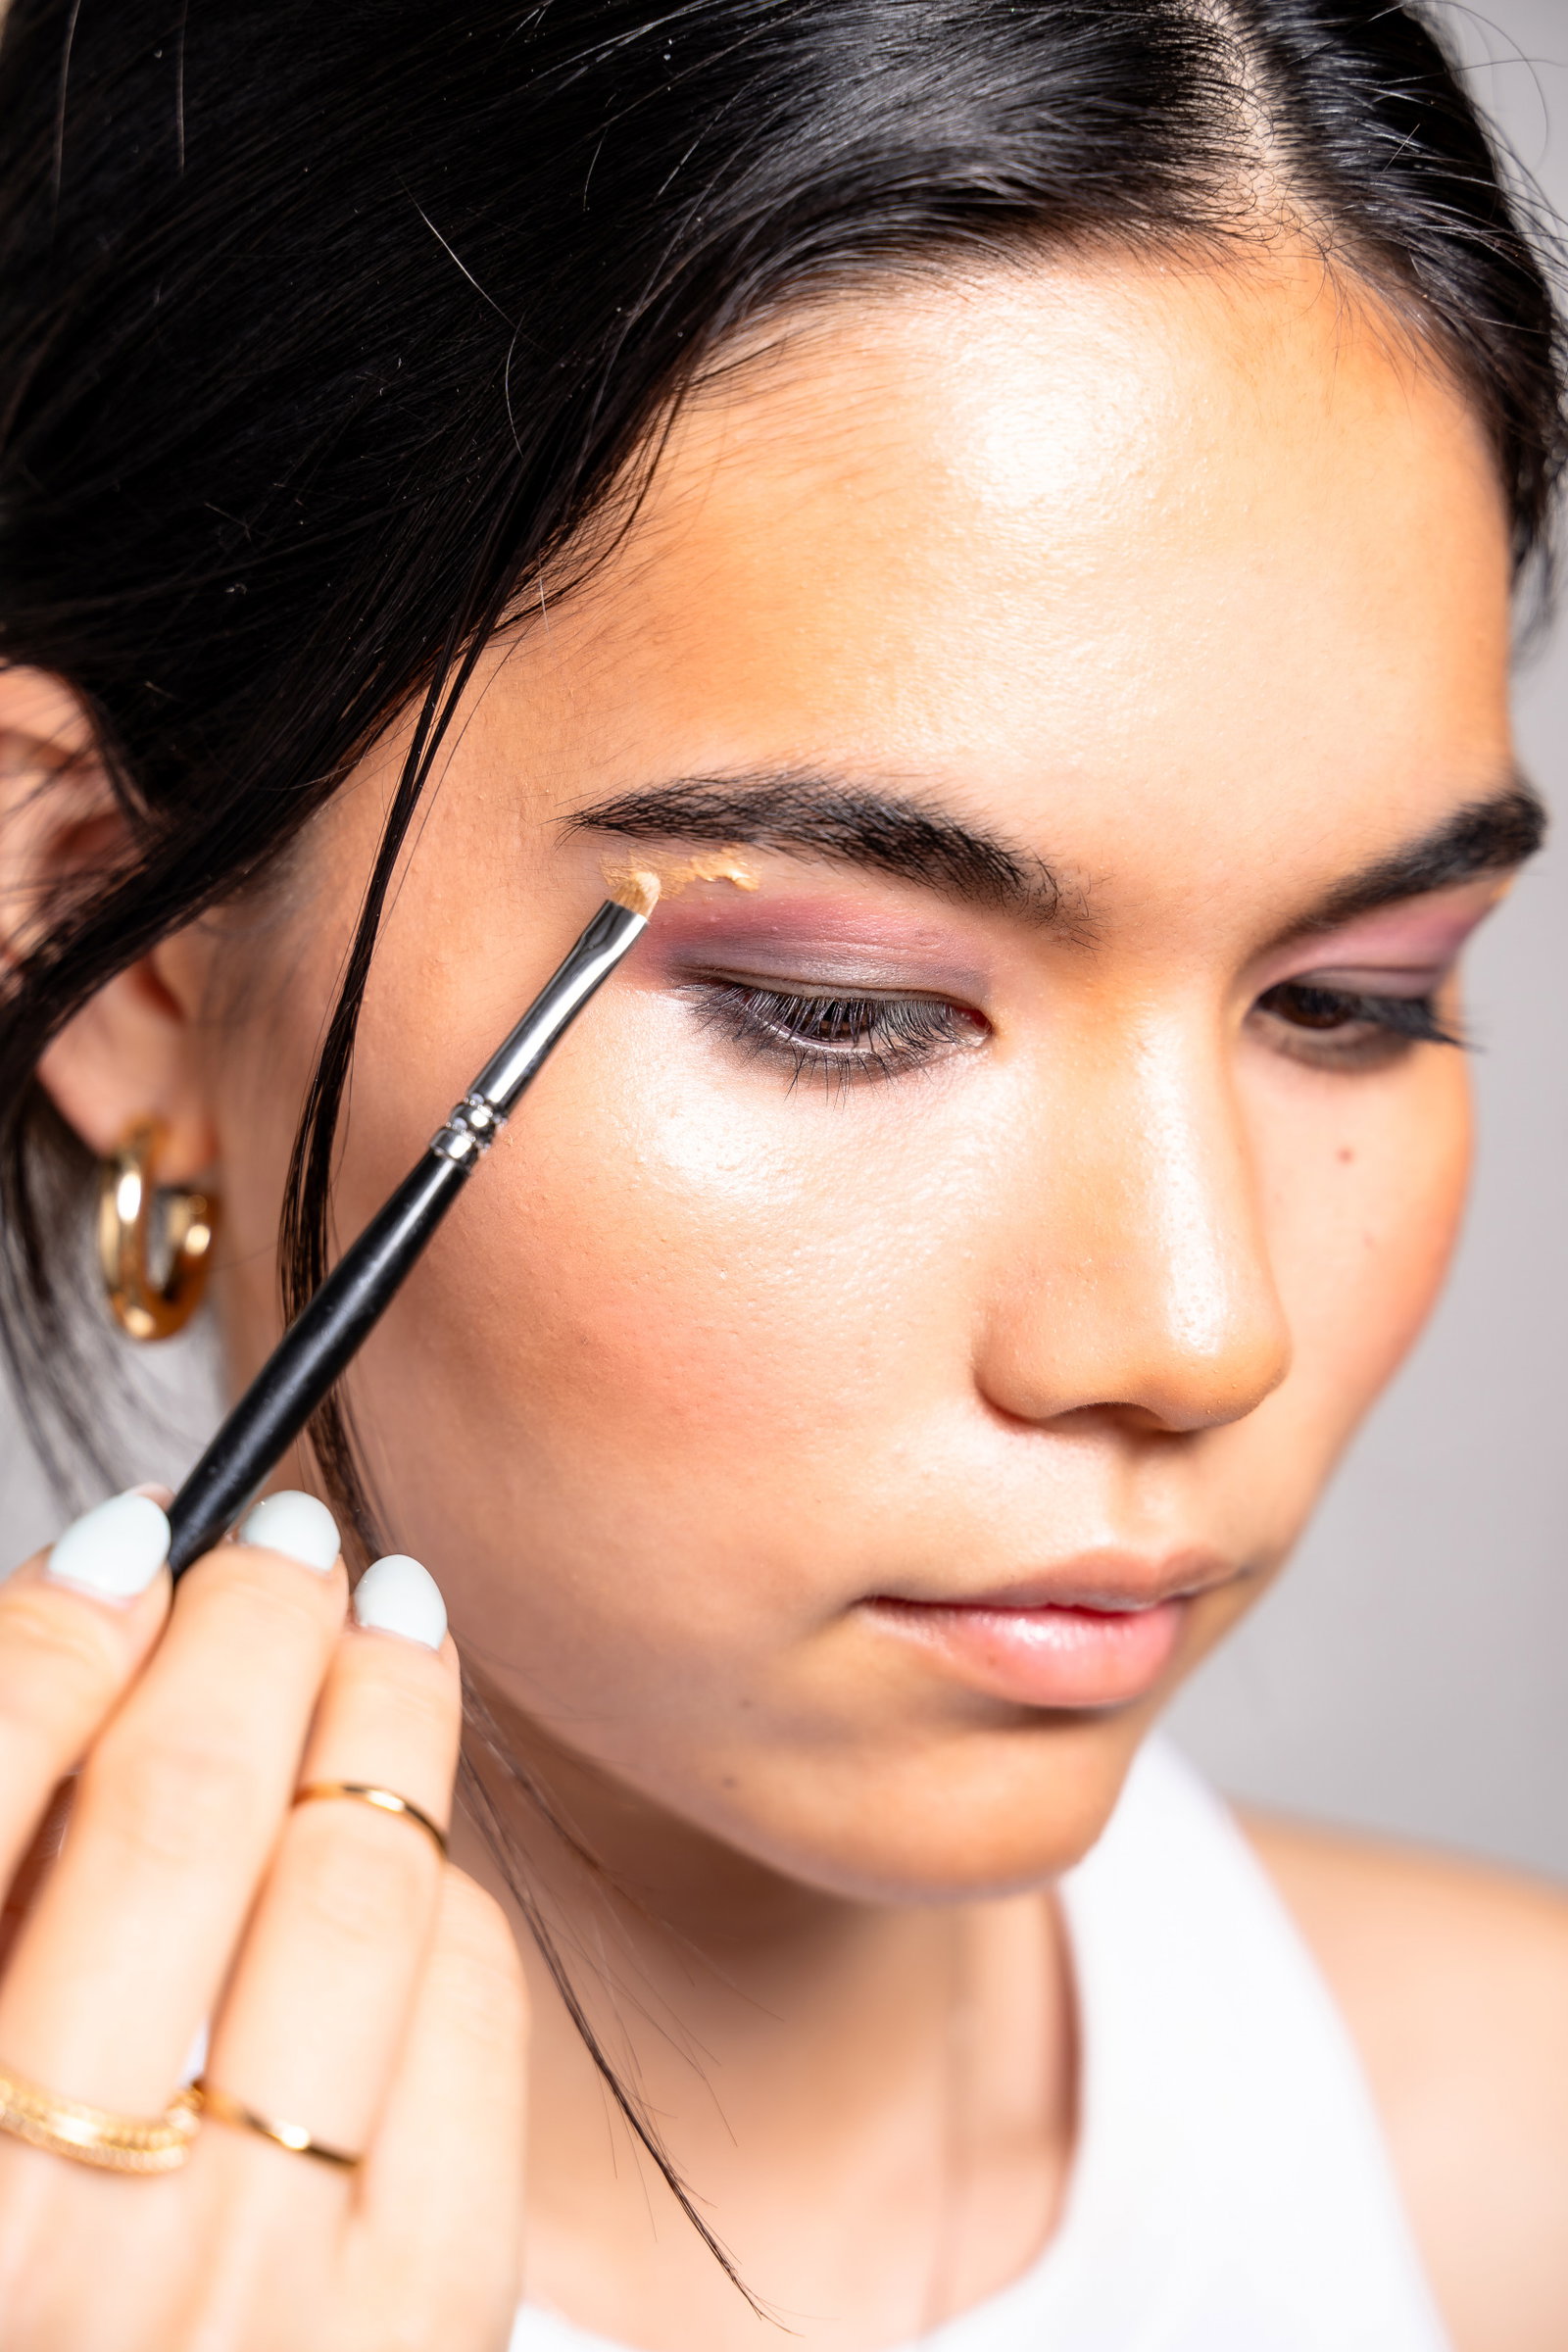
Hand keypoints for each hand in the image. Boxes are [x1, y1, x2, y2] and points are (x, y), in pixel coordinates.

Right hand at [0, 1489, 526, 2350]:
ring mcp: (252, 2284)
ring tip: (390, 1622)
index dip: (66, 1623)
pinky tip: (410, 1845)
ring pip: (356, 1887)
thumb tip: (99, 1630)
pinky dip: (438, 1890)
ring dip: (387, 1711)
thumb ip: (4, 1865)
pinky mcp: (422, 2314)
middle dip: (256, 1626)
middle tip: (293, 1537)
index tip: (135, 1535)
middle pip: (186, 1809)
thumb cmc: (32, 2265)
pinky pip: (467, 2009)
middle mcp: (53, 2228)